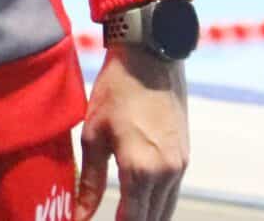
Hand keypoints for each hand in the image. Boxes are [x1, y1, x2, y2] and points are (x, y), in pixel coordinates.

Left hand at [78, 43, 187, 220]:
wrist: (151, 59)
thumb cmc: (116, 92)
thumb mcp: (94, 135)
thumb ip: (88, 182)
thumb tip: (78, 215)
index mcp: (140, 169)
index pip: (132, 220)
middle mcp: (166, 173)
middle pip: (152, 220)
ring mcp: (179, 166)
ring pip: (165, 210)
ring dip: (147, 218)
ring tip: (124, 217)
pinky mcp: (184, 156)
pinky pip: (172, 193)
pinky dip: (158, 205)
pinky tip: (141, 203)